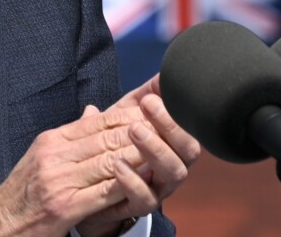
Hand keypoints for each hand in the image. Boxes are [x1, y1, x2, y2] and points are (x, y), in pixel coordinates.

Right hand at [0, 105, 153, 236]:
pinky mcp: (65, 206)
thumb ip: (71, 136)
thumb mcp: (42, 155)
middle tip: (166, 125)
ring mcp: (59, 180)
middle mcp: (55, 156)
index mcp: (52, 141)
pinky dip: (127, 184)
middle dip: (139, 130)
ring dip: (139, 155)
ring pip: (108, 161)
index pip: (96, 121)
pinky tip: (145, 180)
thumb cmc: (23, 192)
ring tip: (162, 149)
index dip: (127, 114)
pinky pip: (103, 191)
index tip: (151, 110)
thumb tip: (93, 113)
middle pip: (106, 137)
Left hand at [74, 77, 200, 236]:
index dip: (174, 111)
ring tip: (133, 131)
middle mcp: (173, 165)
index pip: (186, 126)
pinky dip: (133, 180)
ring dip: (155, 148)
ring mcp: (160, 187)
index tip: (153, 95)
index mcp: (172, 143)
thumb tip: (161, 73)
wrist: (91, 190)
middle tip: (147, 106)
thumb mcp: (125, 118)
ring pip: (174, 172)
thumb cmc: (115, 147)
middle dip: (171, 126)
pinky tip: (118, 164)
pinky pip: (145, 197)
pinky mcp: (140, 206)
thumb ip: (141, 97)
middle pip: (189, 149)